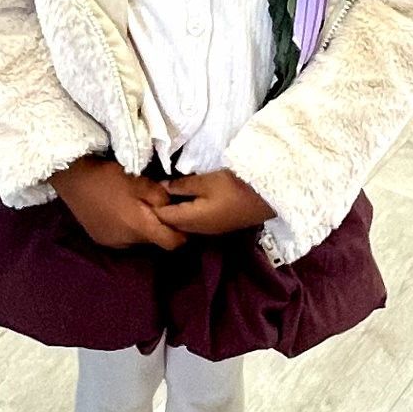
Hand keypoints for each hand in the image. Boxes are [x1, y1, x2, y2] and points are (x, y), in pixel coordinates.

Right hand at [51, 155, 185, 250]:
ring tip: (136, 208)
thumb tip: (172, 206)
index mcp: (139, 228)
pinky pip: (122, 238)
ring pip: (137, 240)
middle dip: (159, 227)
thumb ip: (160, 196)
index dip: (181, 234)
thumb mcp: (140, 181)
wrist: (71, 178)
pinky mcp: (100, 238)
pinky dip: (126, 228)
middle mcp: (127, 242)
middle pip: (154, 241)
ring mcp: (112, 242)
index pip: (171, 243)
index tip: (183, 221)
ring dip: (141, 228)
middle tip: (157, 207)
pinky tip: (120, 212)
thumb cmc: (108, 177)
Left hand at [155, 170, 273, 237]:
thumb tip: (161, 187)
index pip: (162, 216)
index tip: (145, 190)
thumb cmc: (235, 186)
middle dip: (160, 210)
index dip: (152, 204)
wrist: (266, 198)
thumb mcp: (206, 181)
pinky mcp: (217, 227)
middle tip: (153, 191)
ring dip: (174, 212)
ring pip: (183, 224)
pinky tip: (187, 200)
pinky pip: (194, 223)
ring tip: (168, 193)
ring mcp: (208, 230)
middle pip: (171, 223)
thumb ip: (181, 185)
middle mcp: (196, 230)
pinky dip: (186, 213)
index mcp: (190, 219)